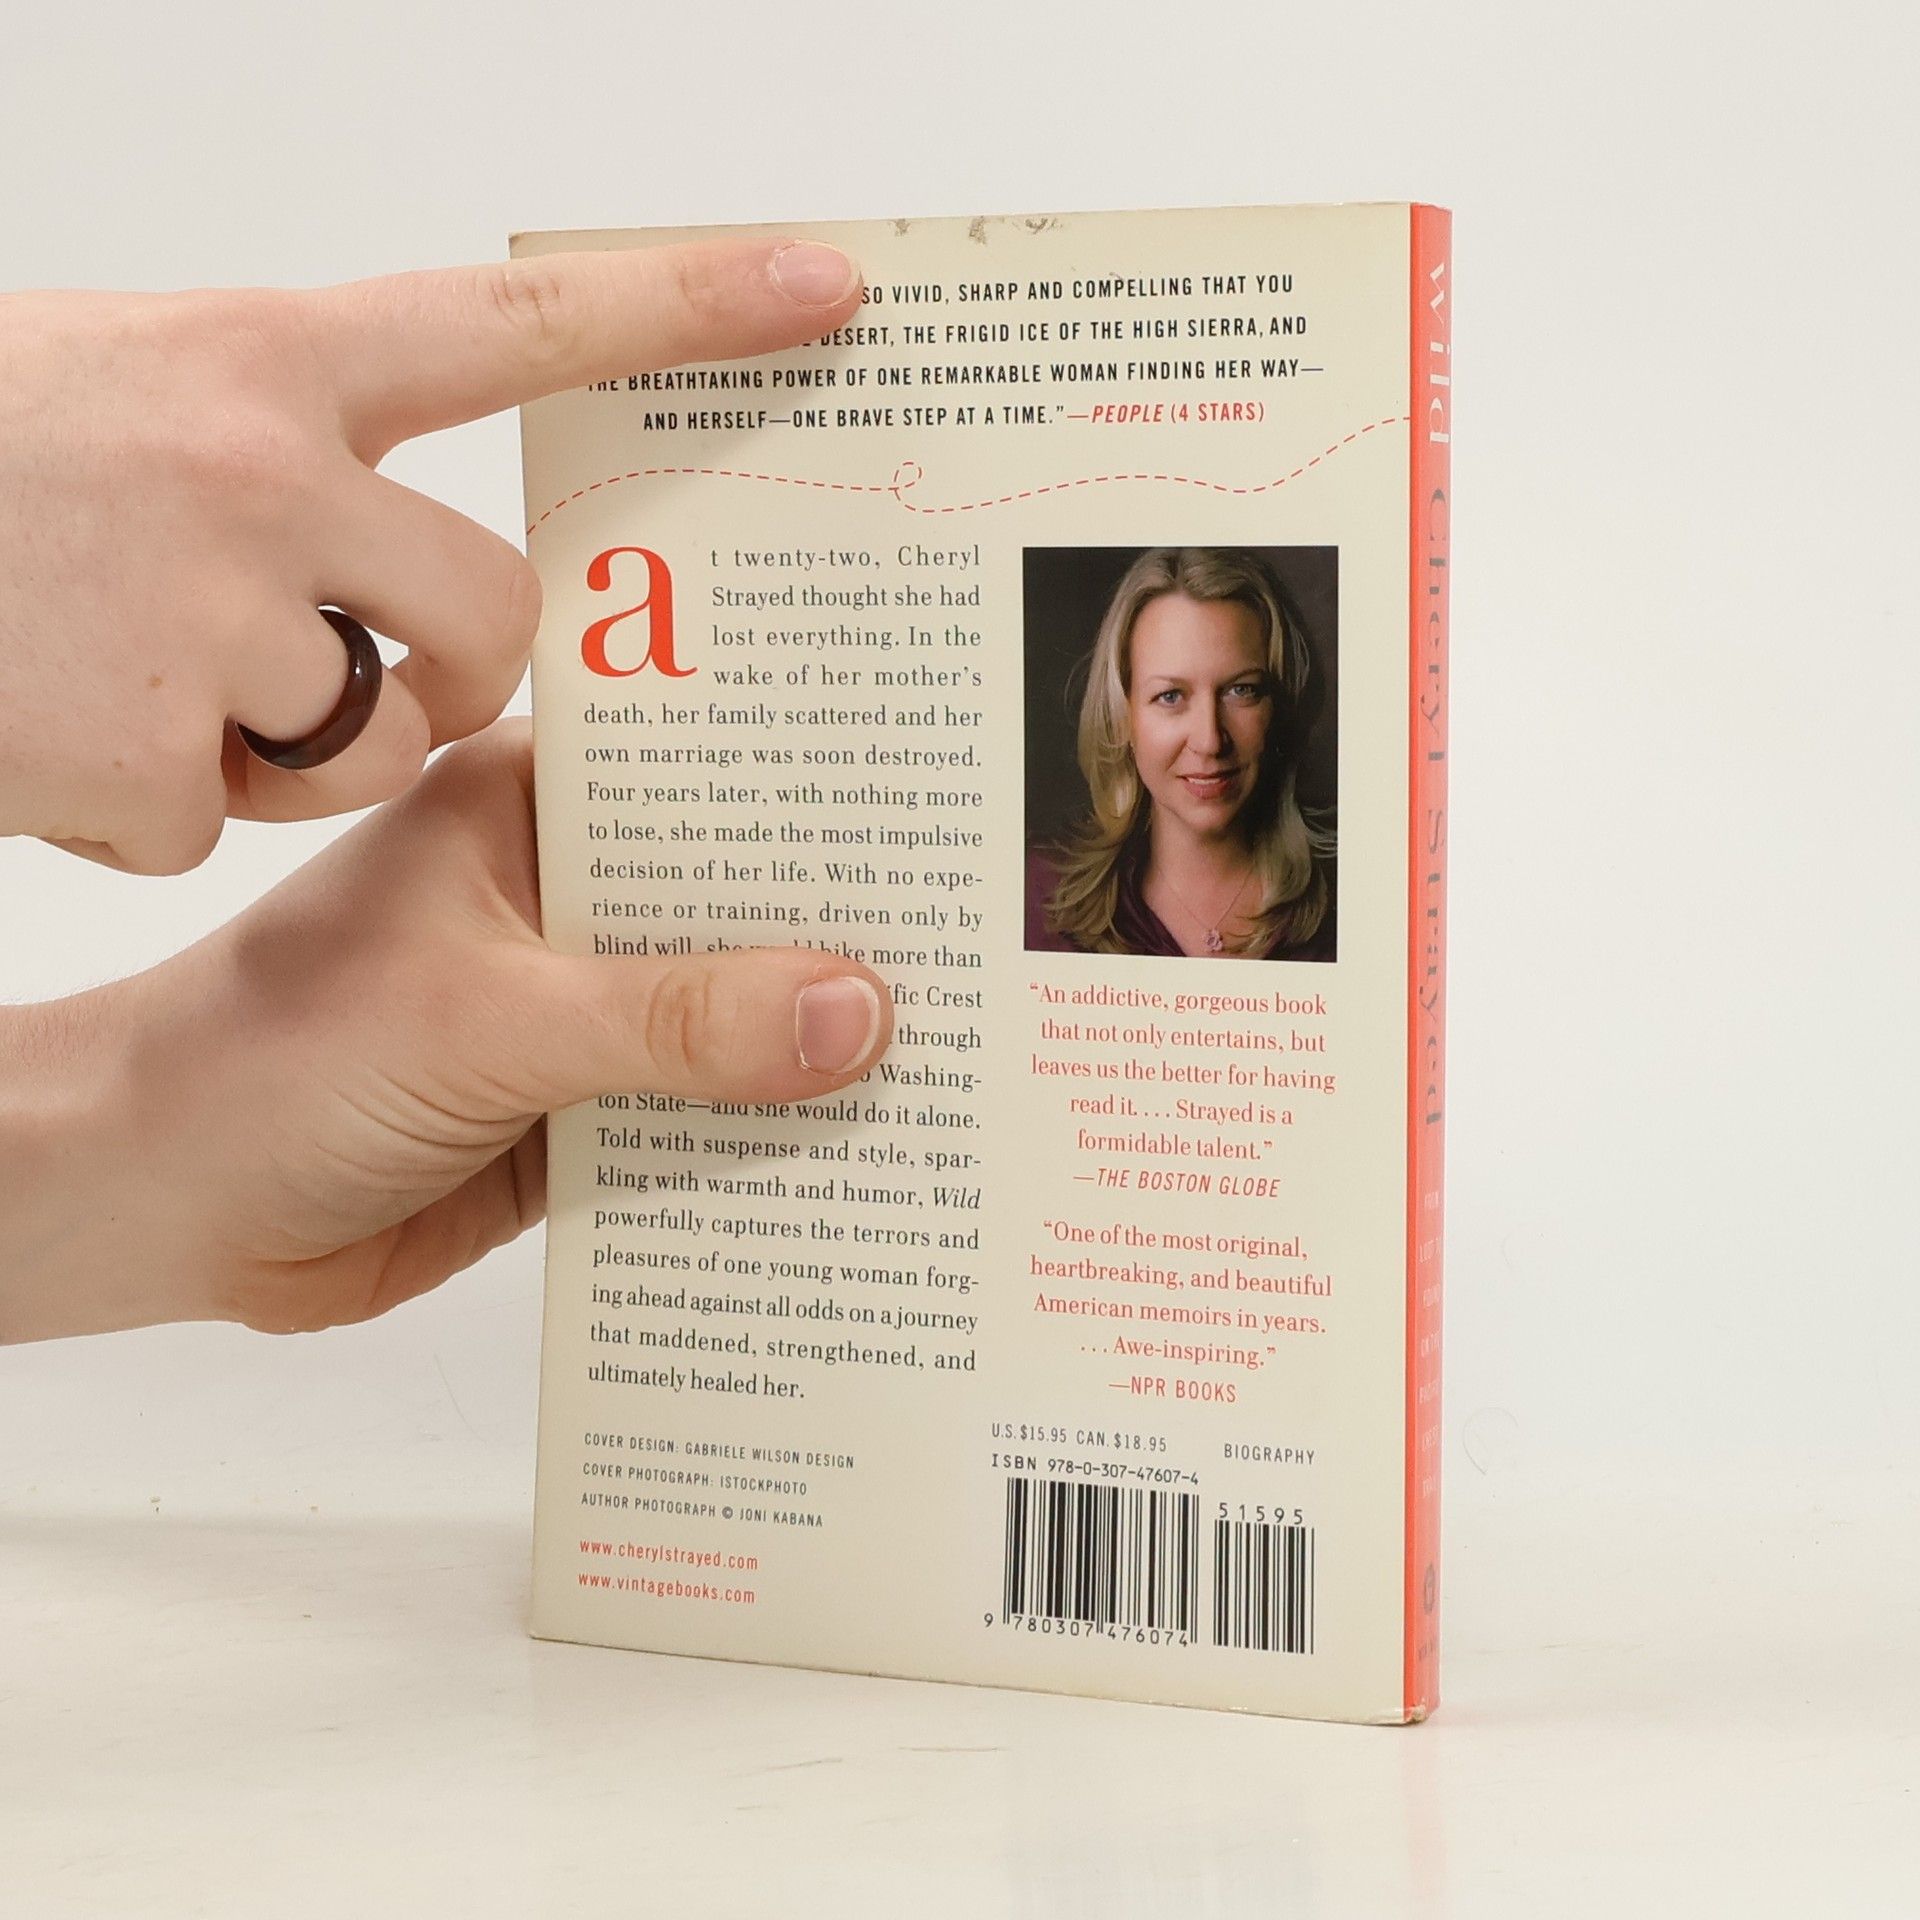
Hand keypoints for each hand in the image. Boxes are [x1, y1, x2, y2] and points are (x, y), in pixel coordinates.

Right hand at [0, 238, 862, 871]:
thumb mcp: (112, 382)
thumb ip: (270, 441)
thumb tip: (364, 514)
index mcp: (255, 356)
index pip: (522, 321)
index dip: (687, 304)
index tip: (829, 290)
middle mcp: (255, 472)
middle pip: (494, 620)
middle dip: (454, 675)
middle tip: (368, 674)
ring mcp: (208, 619)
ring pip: (367, 742)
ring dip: (285, 746)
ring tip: (132, 681)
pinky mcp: (150, 758)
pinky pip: (222, 815)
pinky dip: (154, 804)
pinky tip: (58, 736)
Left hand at [0, 724, 890, 1340]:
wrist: (160, 1207)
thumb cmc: (275, 1059)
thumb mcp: (489, 1018)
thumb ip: (672, 1020)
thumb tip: (854, 1012)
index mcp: (531, 815)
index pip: (705, 783)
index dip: (818, 802)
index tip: (939, 819)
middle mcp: (566, 905)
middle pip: (737, 915)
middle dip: (841, 945)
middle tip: (989, 958)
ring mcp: (578, 1016)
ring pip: (728, 1028)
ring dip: (809, 1058)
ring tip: (964, 1063)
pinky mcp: (578, 1119)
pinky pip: (699, 1126)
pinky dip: (762, 1148)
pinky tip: (862, 1163)